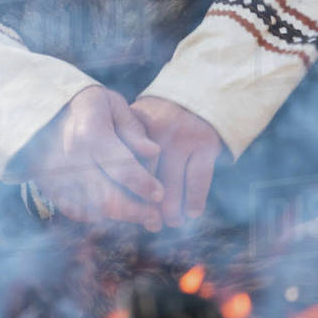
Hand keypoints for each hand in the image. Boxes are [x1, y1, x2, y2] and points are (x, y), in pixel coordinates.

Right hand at [23, 86, 164, 229]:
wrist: (45, 109)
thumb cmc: (89, 105)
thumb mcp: (114, 105)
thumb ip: (133, 130)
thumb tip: (153, 151)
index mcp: (91, 133)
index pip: (121, 167)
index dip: (143, 184)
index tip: (159, 194)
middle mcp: (71, 158)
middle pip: (106, 198)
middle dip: (135, 212)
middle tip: (156, 218)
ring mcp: (57, 176)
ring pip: (92, 210)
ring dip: (120, 218)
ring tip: (142, 218)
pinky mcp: (48, 188)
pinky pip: (75, 212)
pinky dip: (97, 218)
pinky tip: (116, 213)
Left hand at [130, 97, 222, 227]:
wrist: (200, 95)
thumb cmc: (162, 116)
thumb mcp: (140, 118)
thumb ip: (125, 145)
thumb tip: (110, 189)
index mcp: (139, 121)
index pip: (127, 161)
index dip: (124, 188)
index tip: (122, 208)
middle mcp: (160, 127)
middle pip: (148, 174)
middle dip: (146, 203)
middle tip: (149, 222)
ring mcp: (184, 135)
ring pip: (172, 182)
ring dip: (171, 208)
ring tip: (171, 222)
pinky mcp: (206, 143)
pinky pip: (198, 179)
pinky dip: (195, 198)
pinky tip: (192, 213)